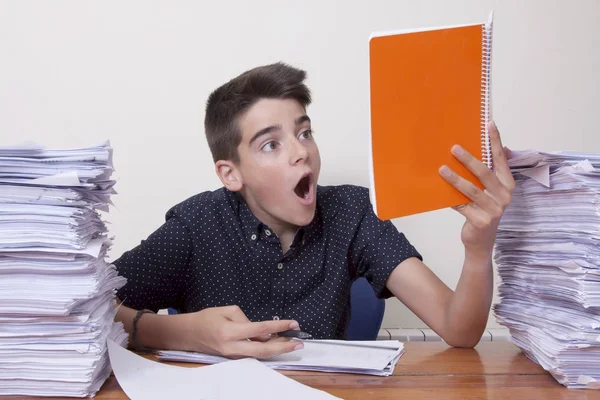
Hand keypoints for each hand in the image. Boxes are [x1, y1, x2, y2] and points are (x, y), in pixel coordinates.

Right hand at [179, 305, 303, 358]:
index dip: (278, 327)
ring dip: (277, 349)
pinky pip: (253, 354)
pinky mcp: (233, 357)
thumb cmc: (207, 318)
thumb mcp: (226, 310)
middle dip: (284, 347)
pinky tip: (277, 344)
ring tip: (293, 344)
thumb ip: (245, 319)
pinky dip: (266, 349)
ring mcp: (233, 355)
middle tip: (300, 344)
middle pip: (263, 350)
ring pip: (260, 355)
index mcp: (230, 332)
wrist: (188, 334)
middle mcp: (233, 347)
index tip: (293, 323)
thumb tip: (261, 332)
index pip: (260, 329)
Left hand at [438, 121, 514, 256]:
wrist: (481, 241)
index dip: (495, 141)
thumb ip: (493, 172)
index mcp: (508, 185)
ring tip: (441, 169)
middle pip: (485, 173)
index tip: (489, 124)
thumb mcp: (491, 191)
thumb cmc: (484, 210)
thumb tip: (500, 148)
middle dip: (469, 160)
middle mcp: (505, 196)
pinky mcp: (481, 221)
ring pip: (471, 190)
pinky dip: (451, 199)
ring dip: (455, 178)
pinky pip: (462, 206)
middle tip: (454, 148)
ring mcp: (494, 209)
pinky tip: (440, 192)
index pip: (501, 159)